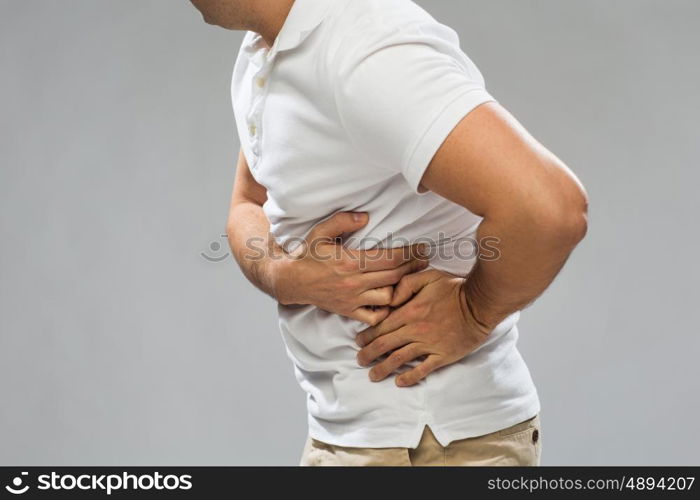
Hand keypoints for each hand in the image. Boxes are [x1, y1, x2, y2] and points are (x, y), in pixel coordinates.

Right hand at [274, 211, 428, 324]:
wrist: (292, 281)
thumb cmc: (308, 255)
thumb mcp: (320, 232)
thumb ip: (342, 221)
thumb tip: (365, 217)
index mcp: (350, 262)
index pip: (389, 258)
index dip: (410, 253)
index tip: (422, 248)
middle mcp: (354, 282)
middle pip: (394, 276)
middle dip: (414, 267)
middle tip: (425, 259)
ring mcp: (352, 299)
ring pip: (388, 298)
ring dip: (402, 289)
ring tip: (412, 278)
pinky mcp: (348, 312)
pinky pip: (374, 317)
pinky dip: (386, 311)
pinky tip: (392, 301)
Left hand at [354, 269, 492, 385]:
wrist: (480, 304)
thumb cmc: (455, 288)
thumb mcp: (428, 276)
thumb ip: (406, 283)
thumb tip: (390, 298)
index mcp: (409, 311)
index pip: (381, 326)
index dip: (367, 335)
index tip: (358, 341)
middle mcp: (415, 330)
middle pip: (385, 345)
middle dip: (369, 354)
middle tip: (360, 360)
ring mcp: (429, 344)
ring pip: (399, 359)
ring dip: (383, 369)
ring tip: (373, 375)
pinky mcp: (443, 355)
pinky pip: (423, 370)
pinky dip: (409, 377)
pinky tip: (399, 382)